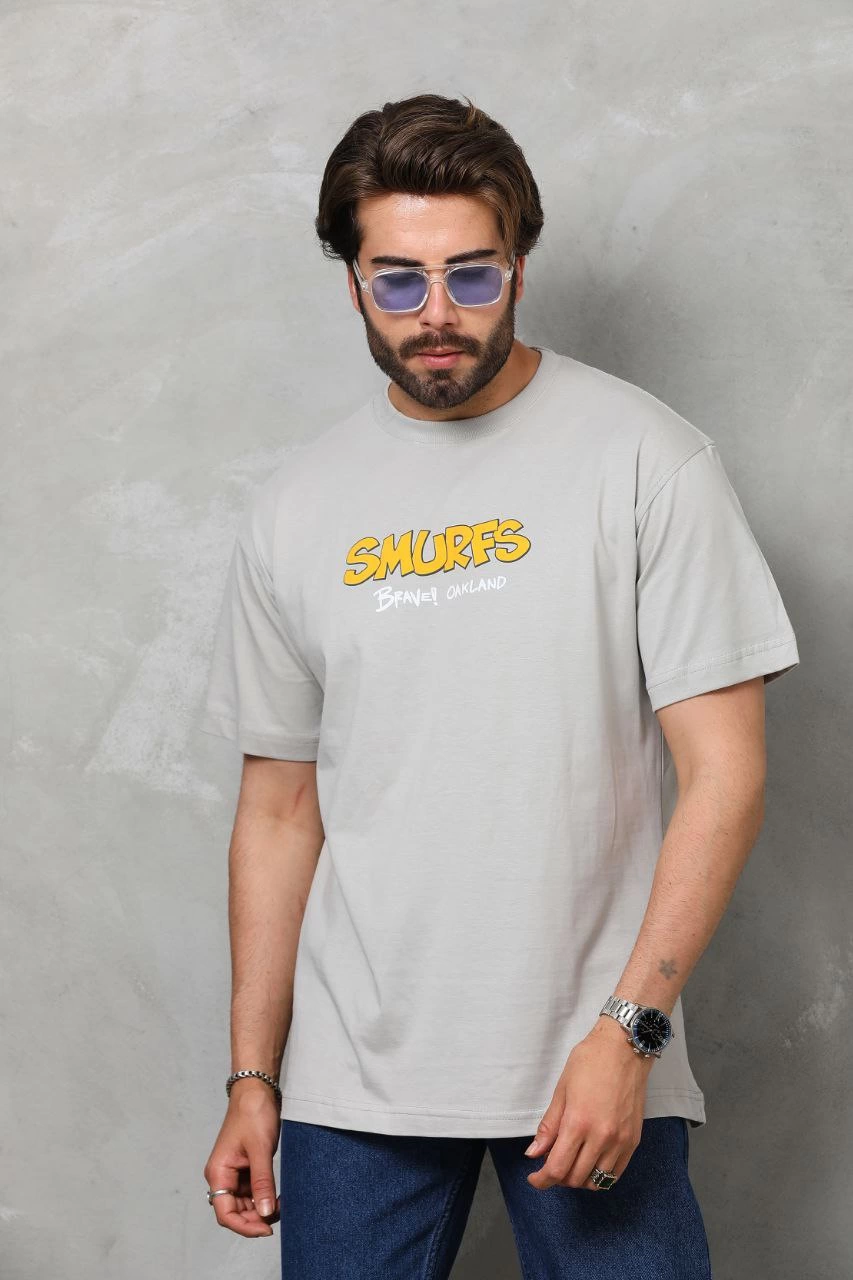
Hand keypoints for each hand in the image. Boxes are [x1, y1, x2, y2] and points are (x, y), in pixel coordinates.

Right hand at [203, 1079, 281, 1236]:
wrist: (257, 1090)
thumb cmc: (253, 1113)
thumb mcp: (260, 1150)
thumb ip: (263, 1183)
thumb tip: (266, 1213)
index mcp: (218, 1172)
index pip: (225, 1213)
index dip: (244, 1226)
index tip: (266, 1229)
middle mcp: (222, 1176)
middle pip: (234, 1212)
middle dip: (255, 1219)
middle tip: (279, 1217)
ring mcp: (233, 1172)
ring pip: (244, 1204)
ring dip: (261, 1209)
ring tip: (282, 1206)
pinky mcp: (245, 1167)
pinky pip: (252, 1192)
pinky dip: (264, 1197)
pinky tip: (278, 1197)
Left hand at [524, 1016, 654, 1190]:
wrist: (624, 1049)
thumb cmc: (590, 1062)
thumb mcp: (561, 1090)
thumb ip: (548, 1126)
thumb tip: (533, 1154)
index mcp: (578, 1123)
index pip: (557, 1168)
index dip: (542, 1180)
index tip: (534, 1179)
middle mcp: (601, 1137)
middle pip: (575, 1178)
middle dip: (558, 1178)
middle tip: (550, 1165)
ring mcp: (620, 1141)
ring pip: (596, 1182)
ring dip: (579, 1178)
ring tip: (571, 1163)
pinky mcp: (633, 1141)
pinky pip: (615, 1174)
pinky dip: (600, 1176)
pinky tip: (590, 1163)